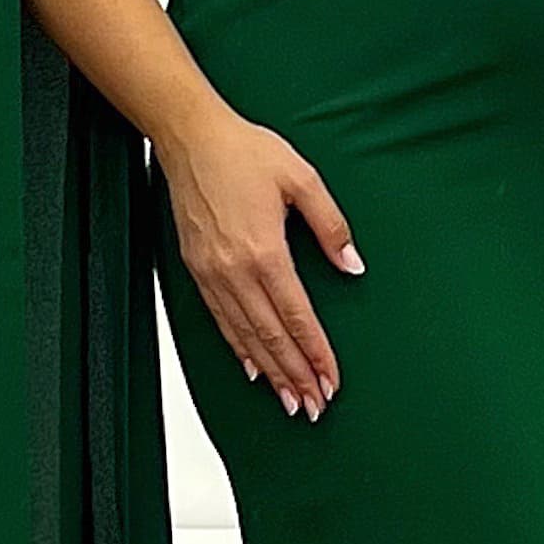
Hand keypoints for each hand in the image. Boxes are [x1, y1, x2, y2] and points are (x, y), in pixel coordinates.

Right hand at [158, 99, 360, 419]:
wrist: (191, 138)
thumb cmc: (243, 151)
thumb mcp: (302, 179)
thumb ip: (331, 226)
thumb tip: (351, 265)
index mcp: (264, 250)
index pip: (296, 316)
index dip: (315, 353)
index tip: (330, 379)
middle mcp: (234, 269)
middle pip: (270, 336)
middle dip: (295, 374)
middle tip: (312, 405)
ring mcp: (211, 273)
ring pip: (244, 336)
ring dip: (269, 371)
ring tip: (288, 398)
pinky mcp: (196, 269)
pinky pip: (220, 321)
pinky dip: (238, 349)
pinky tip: (252, 368)